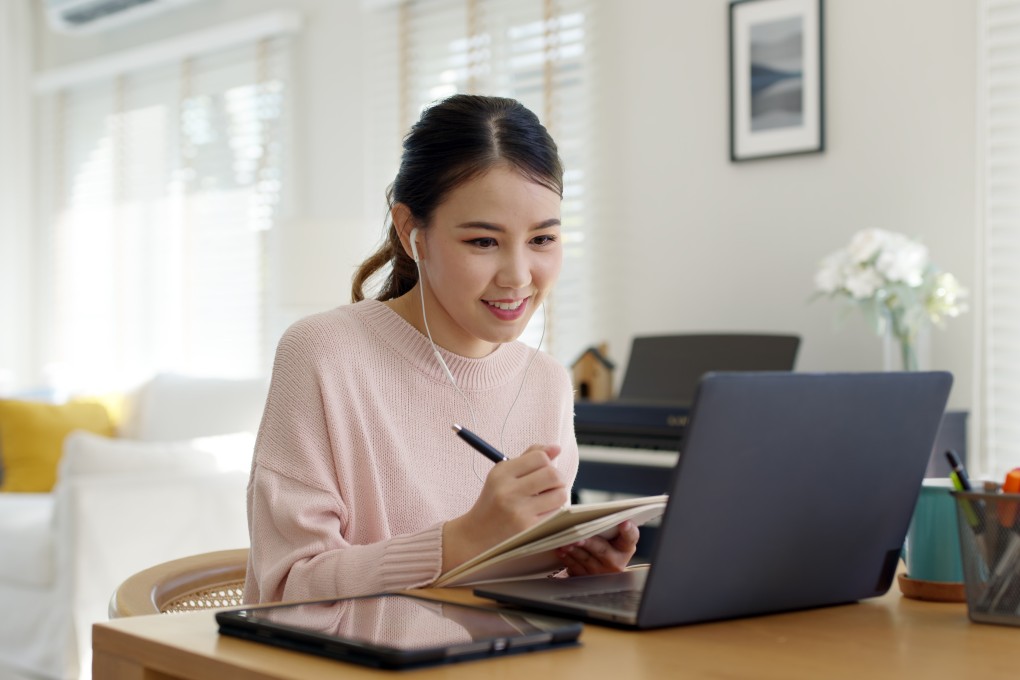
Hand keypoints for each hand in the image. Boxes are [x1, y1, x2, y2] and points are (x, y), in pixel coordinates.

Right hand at [443, 444, 567, 571]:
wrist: (477, 535)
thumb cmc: (494, 501)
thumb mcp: (503, 475)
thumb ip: (529, 458)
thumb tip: (556, 447)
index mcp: (501, 473)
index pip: (540, 457)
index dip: (546, 462)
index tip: (541, 470)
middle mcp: (508, 490)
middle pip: (553, 474)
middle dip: (558, 478)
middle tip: (550, 485)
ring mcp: (519, 511)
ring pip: (560, 494)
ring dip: (558, 495)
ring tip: (547, 499)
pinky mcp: (528, 528)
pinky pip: (556, 513)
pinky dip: (554, 511)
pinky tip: (541, 513)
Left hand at [555, 520, 638, 576]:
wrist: (600, 565)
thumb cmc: (605, 542)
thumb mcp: (612, 536)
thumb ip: (606, 526)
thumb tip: (590, 514)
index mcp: (626, 547)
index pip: (630, 537)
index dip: (628, 530)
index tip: (624, 522)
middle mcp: (616, 562)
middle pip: (602, 550)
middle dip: (589, 543)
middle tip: (578, 537)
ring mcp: (601, 572)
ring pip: (585, 559)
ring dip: (573, 549)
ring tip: (564, 542)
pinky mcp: (586, 578)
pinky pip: (575, 567)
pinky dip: (566, 557)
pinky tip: (560, 549)